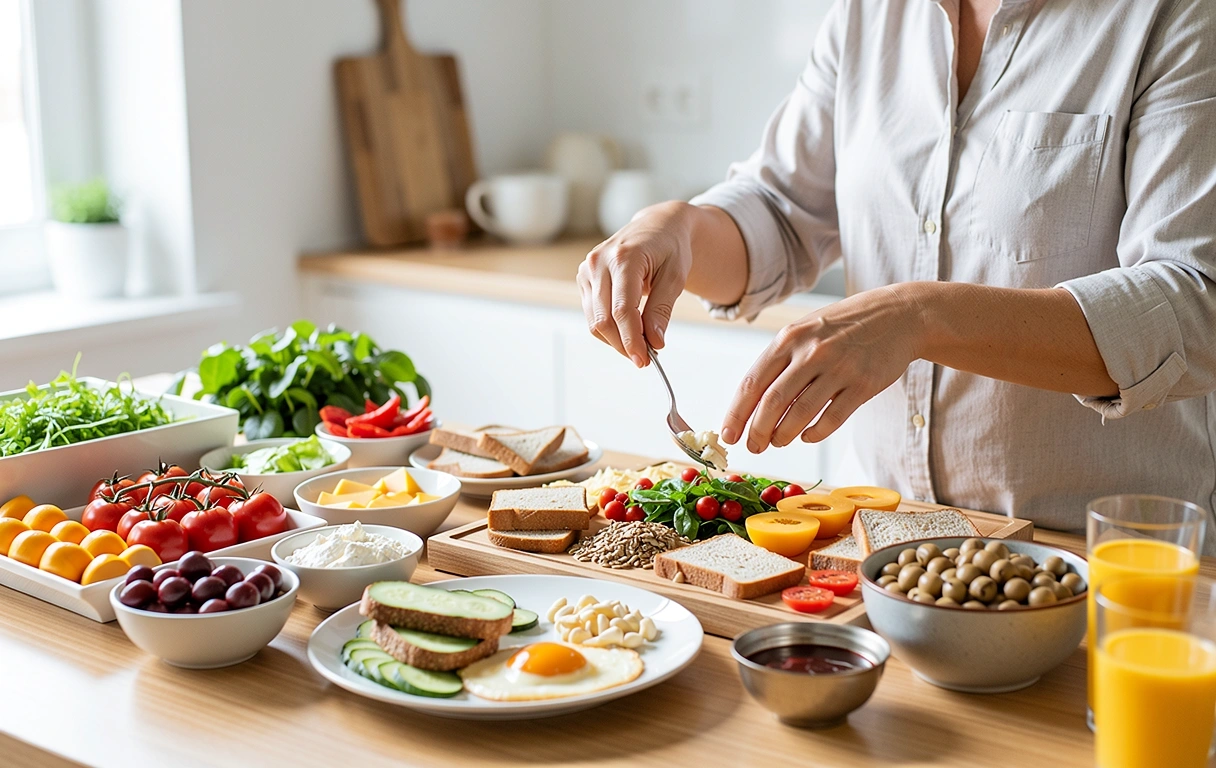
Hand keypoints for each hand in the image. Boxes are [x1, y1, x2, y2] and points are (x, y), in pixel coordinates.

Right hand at [576, 202, 694, 366]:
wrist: (658, 226)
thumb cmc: (670, 248)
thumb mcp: (675, 277)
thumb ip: (662, 309)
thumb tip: (655, 341)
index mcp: (624, 257)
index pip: (622, 309)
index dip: (631, 339)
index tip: (644, 359)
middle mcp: (599, 262)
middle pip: (604, 319)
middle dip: (624, 344)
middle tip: (645, 358)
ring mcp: (587, 269)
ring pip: (595, 321)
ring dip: (616, 340)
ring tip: (640, 345)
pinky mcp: (584, 277)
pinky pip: (592, 314)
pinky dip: (609, 328)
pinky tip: (628, 330)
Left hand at [721, 285, 924, 450]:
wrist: (898, 315)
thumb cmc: (843, 326)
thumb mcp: (806, 330)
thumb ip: (781, 362)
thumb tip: (753, 404)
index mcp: (790, 338)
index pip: (752, 383)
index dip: (737, 414)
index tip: (728, 435)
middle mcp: (812, 352)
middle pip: (772, 402)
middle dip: (758, 431)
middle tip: (754, 447)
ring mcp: (839, 368)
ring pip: (800, 414)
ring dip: (783, 435)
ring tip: (778, 442)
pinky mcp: (863, 385)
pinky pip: (832, 419)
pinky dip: (814, 433)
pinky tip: (806, 436)